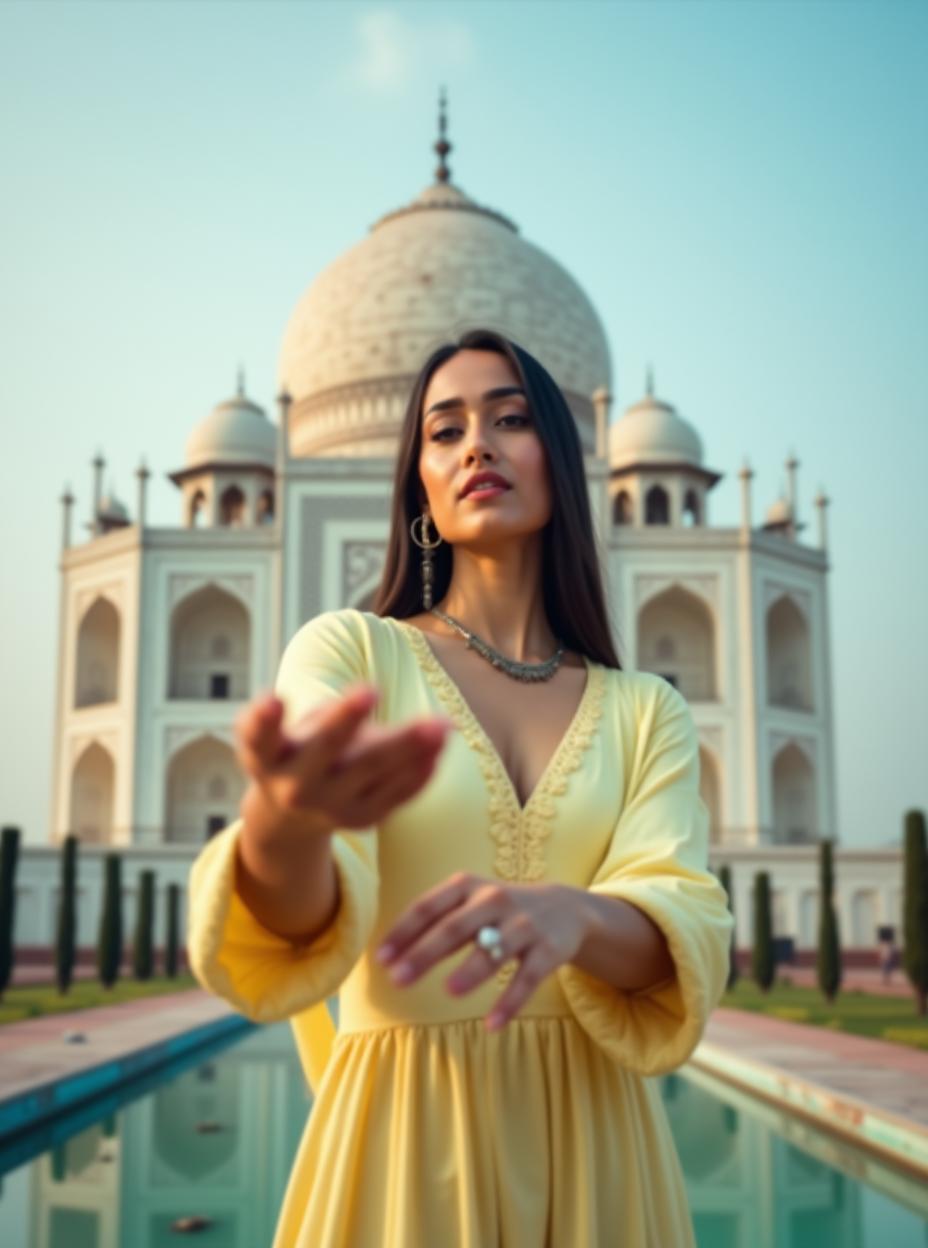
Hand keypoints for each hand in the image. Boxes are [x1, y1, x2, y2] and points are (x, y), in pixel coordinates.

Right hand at [234, 684, 454, 835]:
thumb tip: (380, 705)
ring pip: (373, 771)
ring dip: (409, 744)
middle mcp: (293, 786)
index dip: (265, 719)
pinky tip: (441, 747)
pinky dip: (420, 769)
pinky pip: (397, 792)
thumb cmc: (297, 750)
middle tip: (371, 689)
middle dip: (347, 718)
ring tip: (442, 723)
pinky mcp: (360, 820)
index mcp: (266, 757)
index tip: (273, 699)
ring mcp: (329, 807)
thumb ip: (330, 715)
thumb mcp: (295, 730)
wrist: (292, 817)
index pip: (260, 737)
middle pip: (326, 748)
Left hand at [374, 873, 590, 1030]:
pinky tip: (491, 1025)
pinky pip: (527, 979)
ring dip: (471, 971)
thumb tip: (387, 956)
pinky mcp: (549, 949)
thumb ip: (434, 922)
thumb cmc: (498, 910)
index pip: (428, 907)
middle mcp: (494, 900)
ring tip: (450, 992)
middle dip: (425, 953)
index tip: (381, 959)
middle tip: (398, 979)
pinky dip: (510, 1003)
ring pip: (494, 950)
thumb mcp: (468, 902)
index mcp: (467, 887)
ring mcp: (523, 924)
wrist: (564, 907)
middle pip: (455, 928)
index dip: (403, 932)